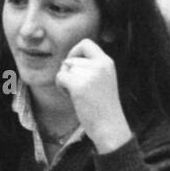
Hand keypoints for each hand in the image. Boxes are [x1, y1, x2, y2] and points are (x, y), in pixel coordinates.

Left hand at [54, 38, 131, 152]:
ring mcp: (90, 74)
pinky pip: (60, 77)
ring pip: (65, 68)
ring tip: (77, 95)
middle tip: (77, 88)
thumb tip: (66, 61)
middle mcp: (100, 64)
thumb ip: (91, 68)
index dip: (75, 51)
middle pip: (71, 59)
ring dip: (65, 81)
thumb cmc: (104, 107)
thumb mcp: (103, 81)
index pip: (86, 43)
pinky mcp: (79, 85)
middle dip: (69, 72)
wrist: (110, 127)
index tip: (74, 65)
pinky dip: (61, 87)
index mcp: (107, 62)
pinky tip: (71, 97)